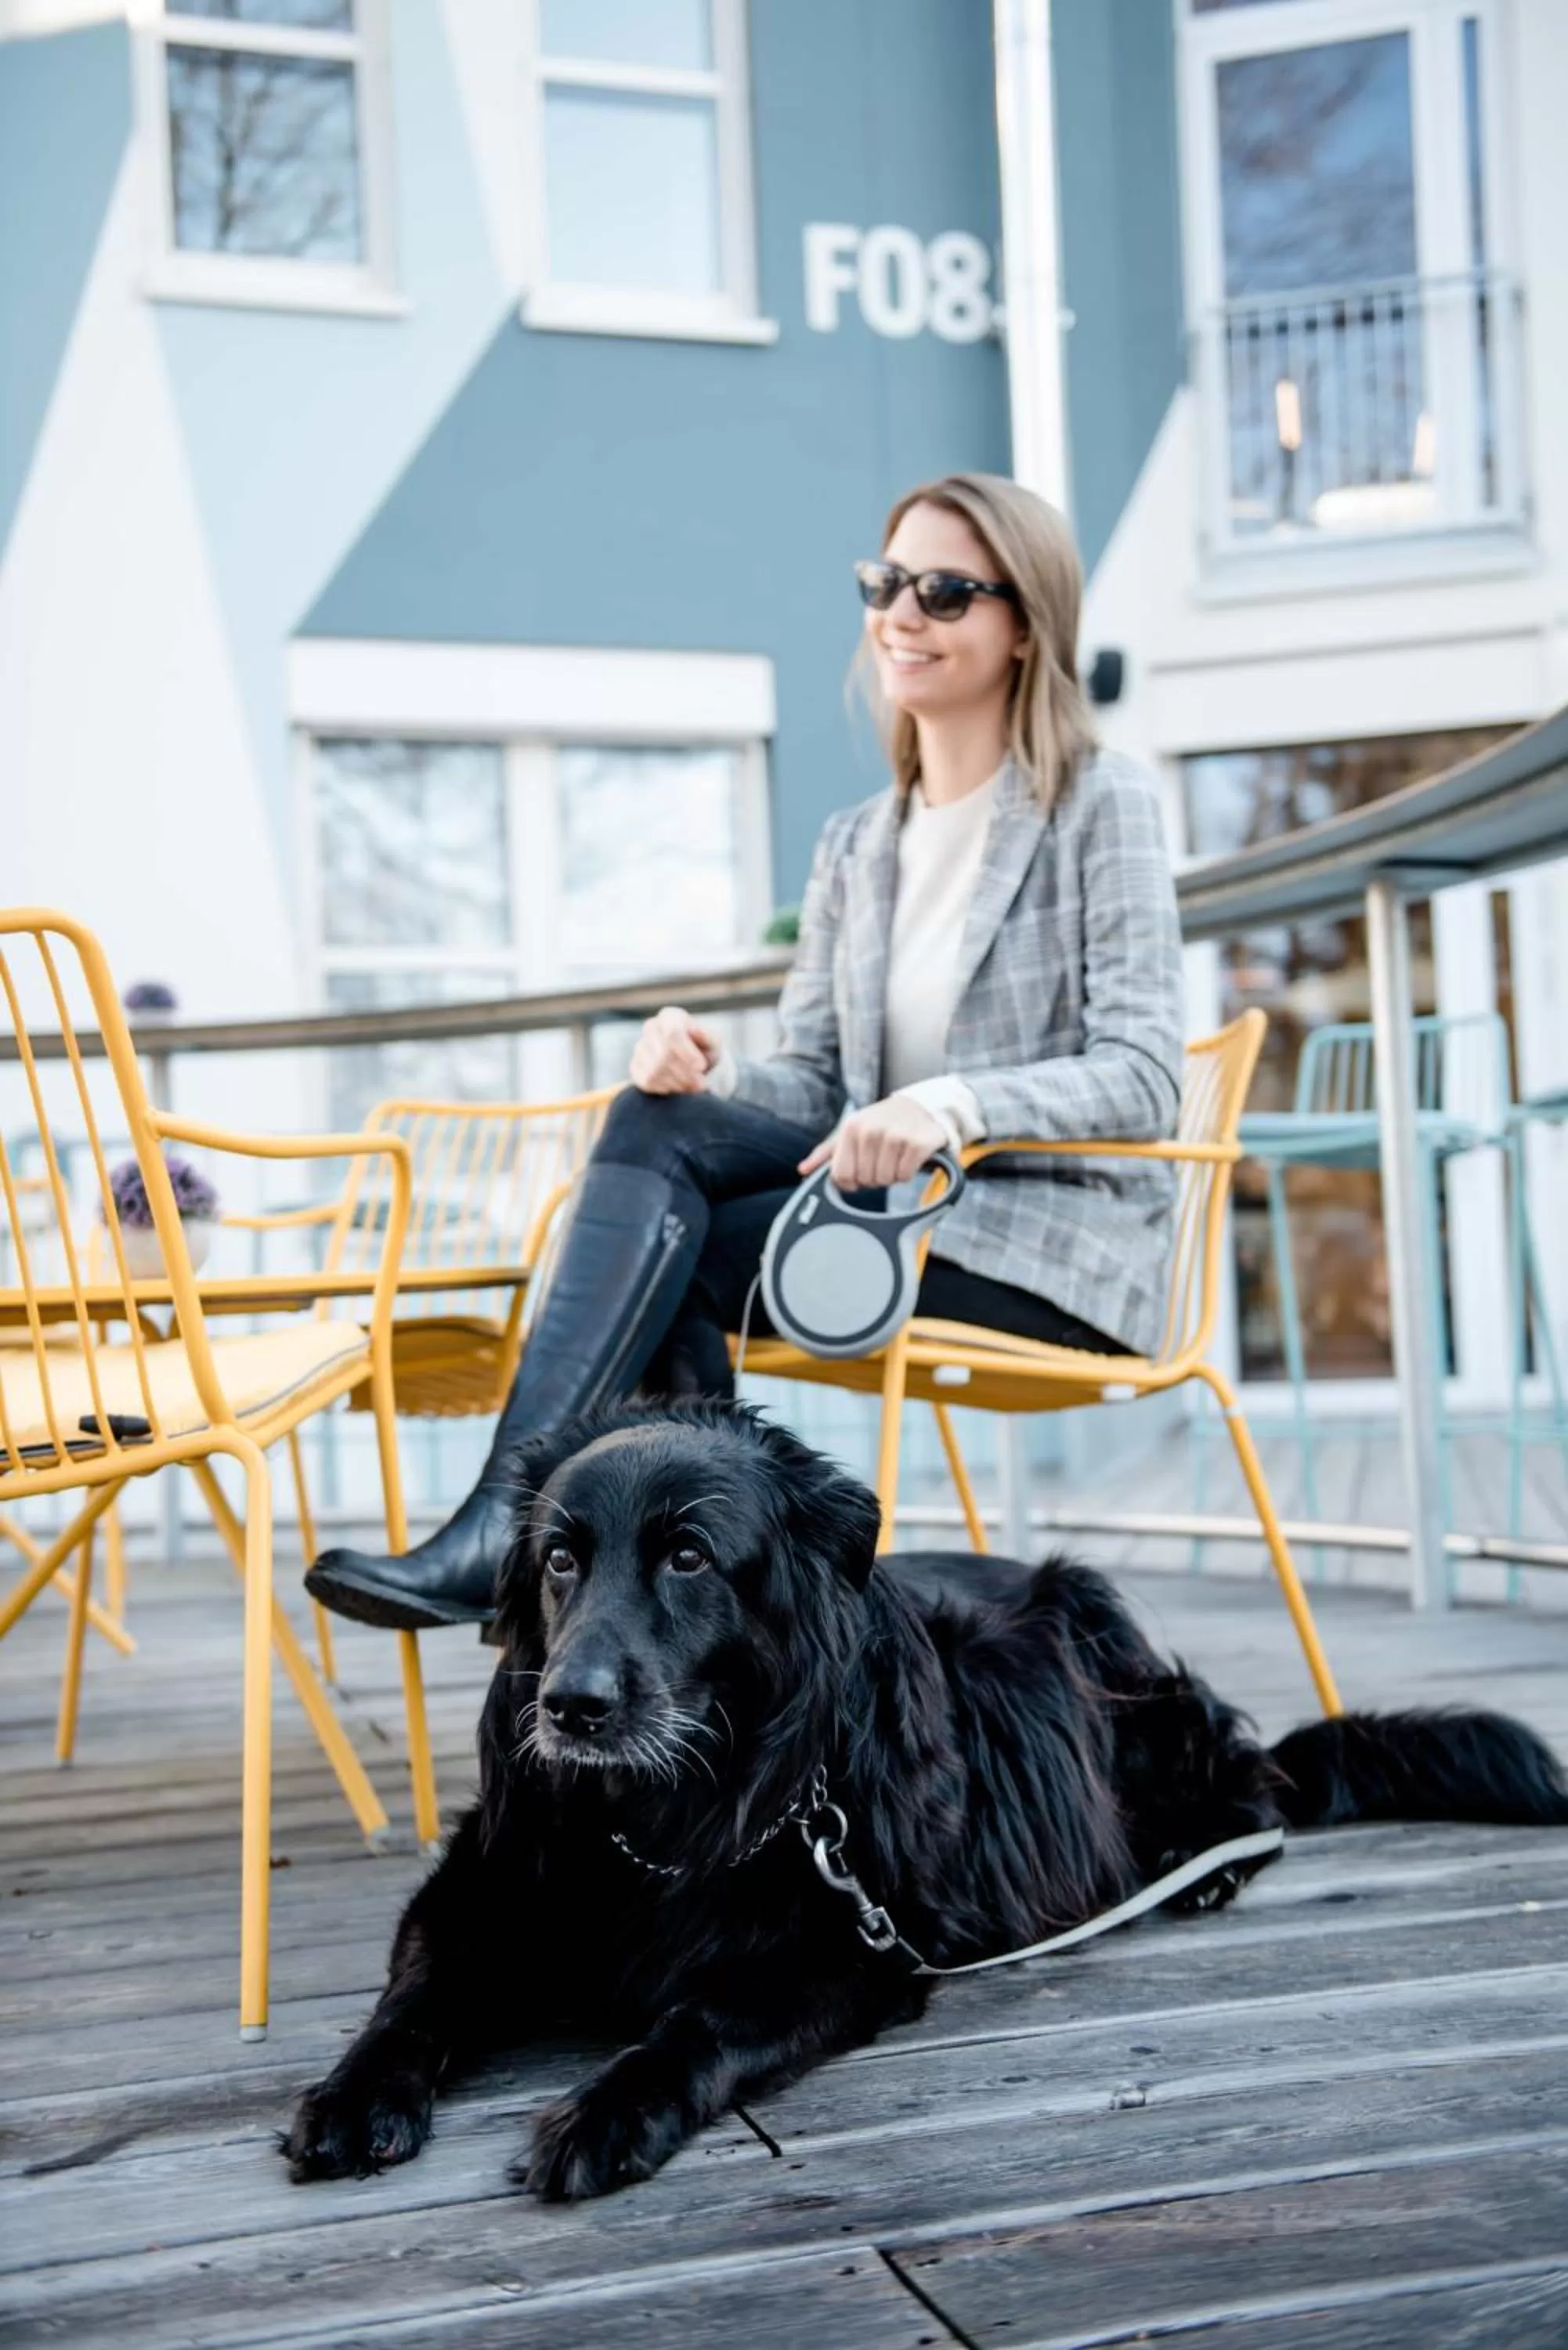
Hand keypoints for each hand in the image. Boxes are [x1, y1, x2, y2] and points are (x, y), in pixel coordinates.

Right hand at [628, 1006, 720, 1095]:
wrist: (694, 1065)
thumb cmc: (704, 1050)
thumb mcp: (714, 1044)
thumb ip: (708, 1037)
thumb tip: (696, 1031)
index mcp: (670, 1016)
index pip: (673, 1034)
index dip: (687, 1053)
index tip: (701, 1067)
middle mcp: (651, 1027)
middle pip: (664, 1056)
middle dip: (685, 1073)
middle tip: (702, 1084)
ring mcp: (640, 1047)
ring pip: (654, 1071)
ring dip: (678, 1083)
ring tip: (693, 1086)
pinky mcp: (635, 1067)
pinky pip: (647, 1082)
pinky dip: (666, 1088)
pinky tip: (679, 1087)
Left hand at [799, 1095, 946, 1190]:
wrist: (920, 1107)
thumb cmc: (881, 1123)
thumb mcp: (851, 1132)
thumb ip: (826, 1153)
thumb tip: (802, 1170)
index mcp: (851, 1128)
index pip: (842, 1175)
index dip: (853, 1180)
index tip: (861, 1170)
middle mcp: (871, 1130)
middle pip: (866, 1180)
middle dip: (875, 1176)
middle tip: (882, 1159)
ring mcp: (896, 1136)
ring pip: (886, 1180)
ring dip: (892, 1175)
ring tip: (895, 1157)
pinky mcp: (918, 1144)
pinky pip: (905, 1176)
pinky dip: (907, 1173)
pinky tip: (908, 1157)